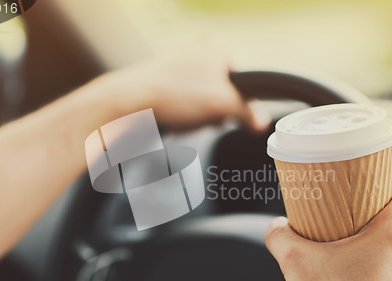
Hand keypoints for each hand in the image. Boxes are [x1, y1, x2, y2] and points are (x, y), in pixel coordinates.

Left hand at [102, 40, 269, 130]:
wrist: (130, 102)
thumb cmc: (174, 93)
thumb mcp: (223, 104)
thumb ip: (248, 113)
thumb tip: (261, 122)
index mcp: (218, 47)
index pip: (245, 83)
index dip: (239, 104)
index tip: (230, 116)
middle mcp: (200, 52)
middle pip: (224, 94)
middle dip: (215, 112)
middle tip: (203, 117)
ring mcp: (182, 66)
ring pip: (204, 102)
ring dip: (198, 117)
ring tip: (185, 118)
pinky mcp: (167, 82)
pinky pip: (186, 105)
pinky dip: (183, 116)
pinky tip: (175, 120)